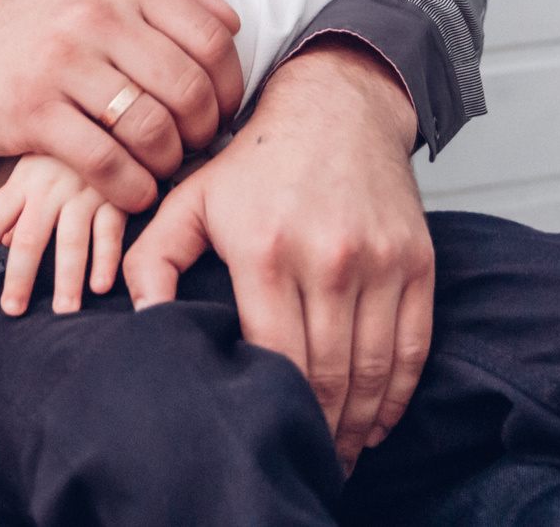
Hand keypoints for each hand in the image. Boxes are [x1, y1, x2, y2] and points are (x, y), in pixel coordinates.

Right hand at [0, 0, 244, 213]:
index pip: (210, 37)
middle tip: (194, 144)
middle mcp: (95, 14)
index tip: (222, 109)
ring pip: (152, 129)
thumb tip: (233, 21)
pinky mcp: (36, 112)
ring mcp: (63, 62)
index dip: (231, 84)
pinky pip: (107, 163)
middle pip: (188, 88)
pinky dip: (133, 188)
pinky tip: (135, 190)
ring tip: (162, 166)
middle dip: (203, 130)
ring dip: (169, 162)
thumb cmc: (52, 27)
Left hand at [0, 155, 127, 315]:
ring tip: (63, 311)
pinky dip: (106, 259)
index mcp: (25, 180)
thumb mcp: (35, 169)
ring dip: (67, 279)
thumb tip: (2, 243)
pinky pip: (110, 231)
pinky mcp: (117, 196)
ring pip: (71, 241)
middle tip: (13, 309)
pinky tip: (100, 286)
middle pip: (30, 238)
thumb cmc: (66, 151)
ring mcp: (84, 192)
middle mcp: (51, 188)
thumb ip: (19, 206)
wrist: (112, 114)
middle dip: (20, 276)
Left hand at [124, 39, 431, 469]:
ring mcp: (379, 261)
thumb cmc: (256, 157)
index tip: (262, 432)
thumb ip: (152, 258)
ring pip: (373, 370)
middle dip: (316, 428)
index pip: (274, 357)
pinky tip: (377, 418)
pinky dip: (398, 393)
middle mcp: (327, 258)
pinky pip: (414, 346)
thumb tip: (143, 320)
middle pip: (327, 375)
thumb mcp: (189, 197)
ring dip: (358, 423)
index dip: (270, 406)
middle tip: (305, 457)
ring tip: (339, 450)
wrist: (335, 103)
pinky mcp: (416, 259)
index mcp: (265, 251)